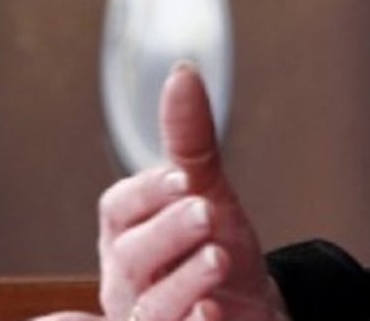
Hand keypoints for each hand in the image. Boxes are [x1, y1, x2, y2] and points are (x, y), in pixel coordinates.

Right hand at [31, 62, 290, 320]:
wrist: (251, 307)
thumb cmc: (215, 246)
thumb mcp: (208, 191)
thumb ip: (190, 140)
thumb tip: (182, 72)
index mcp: (128, 236)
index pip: (119, 209)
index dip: (147, 191)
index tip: (184, 176)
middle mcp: (130, 280)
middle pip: (131, 256)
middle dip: (167, 231)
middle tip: (205, 210)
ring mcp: (149, 318)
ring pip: (149, 307)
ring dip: (182, 282)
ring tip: (218, 257)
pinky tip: (213, 311)